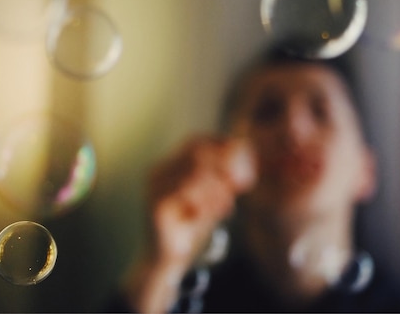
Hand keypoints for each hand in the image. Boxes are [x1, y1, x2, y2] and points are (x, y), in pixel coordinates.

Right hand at [123, 136, 256, 312]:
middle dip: (224, 165)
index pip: (195, 141)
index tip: (244, 157)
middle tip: (241, 182)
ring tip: (226, 204)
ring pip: (194, 171)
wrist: (169, 258)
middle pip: (196, 153)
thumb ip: (225, 177)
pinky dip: (207, 201)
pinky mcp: (155, 205)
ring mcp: (154, 187)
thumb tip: (245, 154)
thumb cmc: (192, 223)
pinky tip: (216, 213)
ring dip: (218, 187)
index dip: (220, 144)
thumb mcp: (213, 196)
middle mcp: (158, 171)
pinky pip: (187, 193)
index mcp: (170, 164)